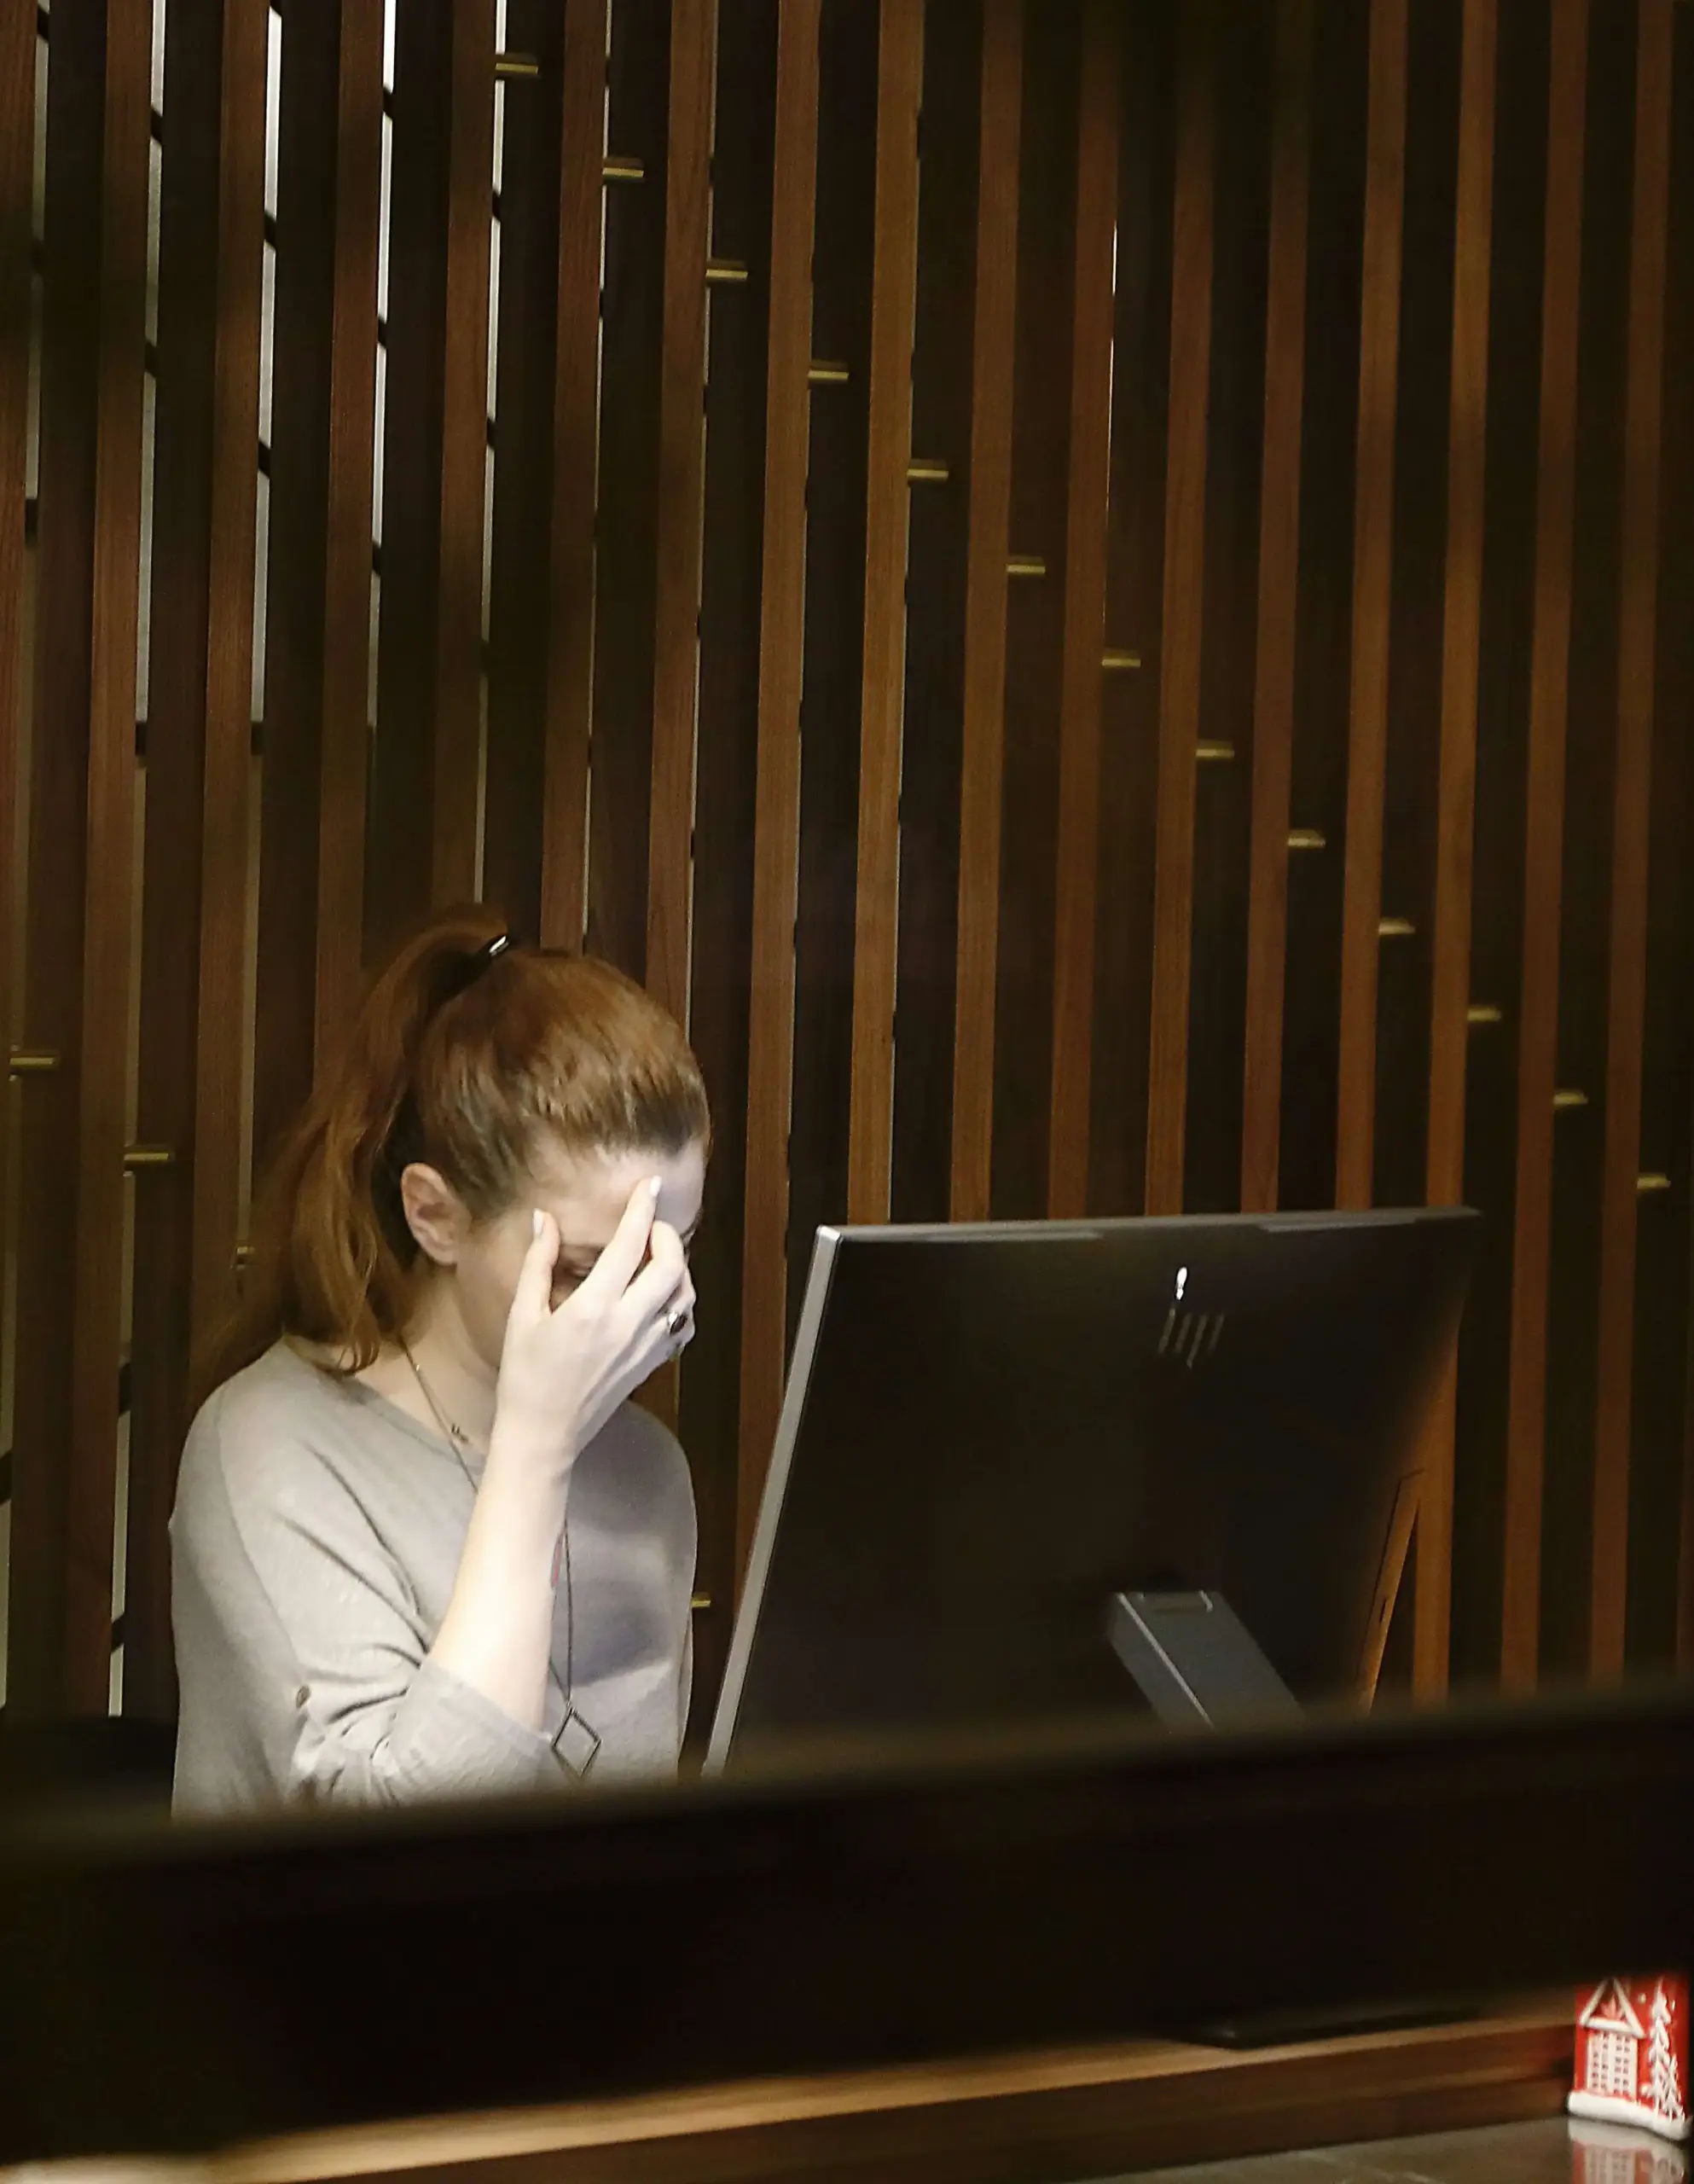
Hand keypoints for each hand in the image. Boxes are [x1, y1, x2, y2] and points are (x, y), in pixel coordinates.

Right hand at [493, 1178, 695, 1473]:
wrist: (544, 1435)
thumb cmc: (525, 1376)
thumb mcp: (523, 1315)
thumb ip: (538, 1263)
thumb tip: (544, 1218)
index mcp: (593, 1308)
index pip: (629, 1244)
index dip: (643, 1208)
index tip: (651, 1185)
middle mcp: (628, 1325)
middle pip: (671, 1266)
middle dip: (667, 1236)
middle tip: (649, 1226)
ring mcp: (645, 1347)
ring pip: (685, 1296)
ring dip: (678, 1268)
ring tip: (656, 1257)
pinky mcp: (651, 1364)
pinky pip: (682, 1325)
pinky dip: (679, 1302)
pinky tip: (659, 1296)